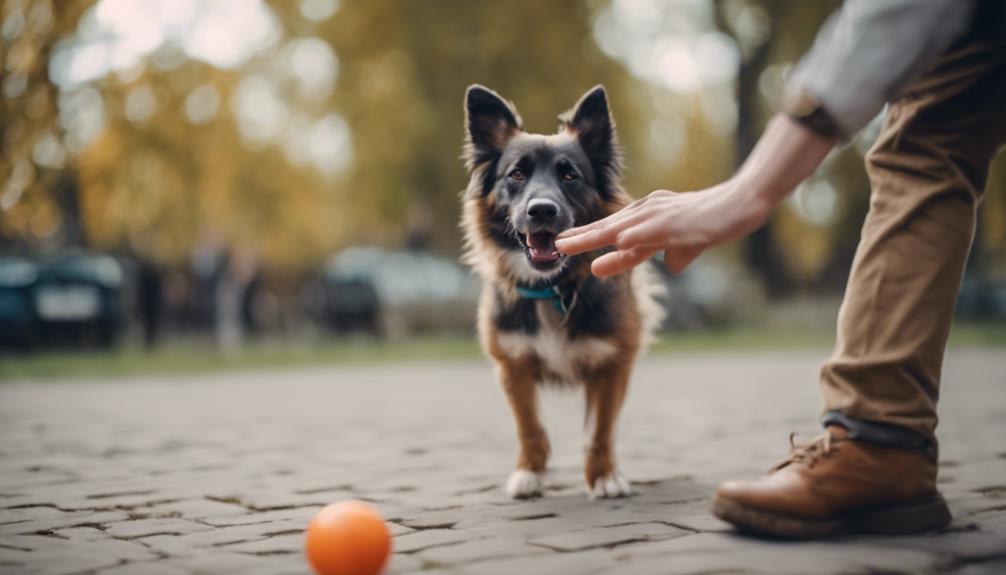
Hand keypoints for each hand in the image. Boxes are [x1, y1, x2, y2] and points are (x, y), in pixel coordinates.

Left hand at [555, 114, 835, 278]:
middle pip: (607, 226)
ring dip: (592, 236)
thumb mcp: (690, 242)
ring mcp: (661, 215)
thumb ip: (675, 252)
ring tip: (566, 244)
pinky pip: (649, 232)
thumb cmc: (718, 222)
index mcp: (649, 216)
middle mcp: (649, 212)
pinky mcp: (677, 222)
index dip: (590, 240)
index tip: (565, 246)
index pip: (614, 232)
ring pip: (619, 228)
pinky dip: (632, 239)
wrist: (743, 203)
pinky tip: (616, 243)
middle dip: (579, 236)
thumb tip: (670, 266)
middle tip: (553, 243)